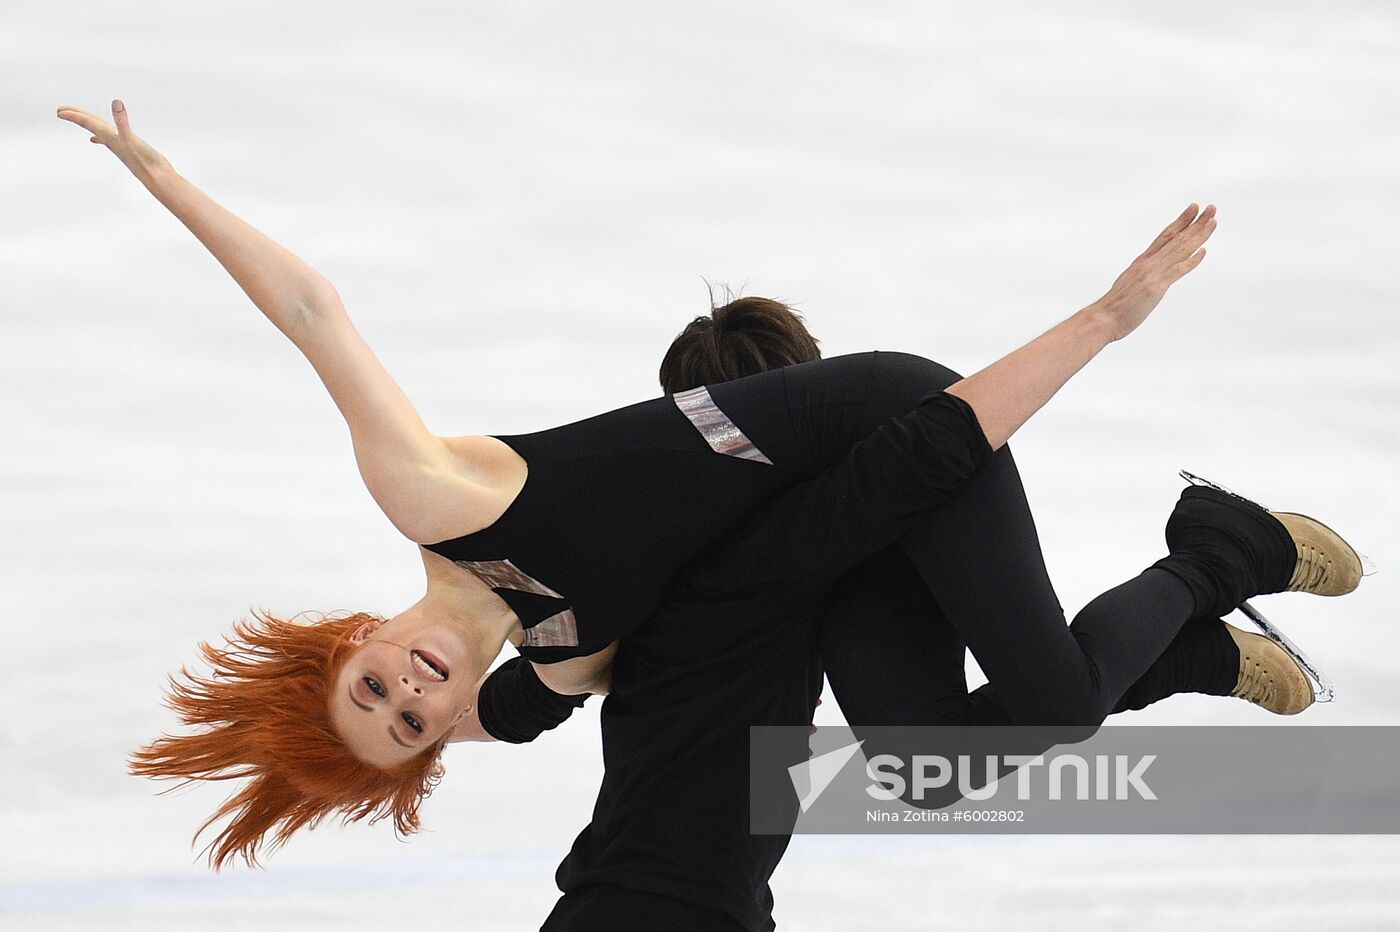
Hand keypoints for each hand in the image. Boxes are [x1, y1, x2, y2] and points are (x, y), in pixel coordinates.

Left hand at [56, 99, 172, 182]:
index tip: (59, 111)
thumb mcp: (130, 138)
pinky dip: (105, 136)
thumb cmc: (144, 160)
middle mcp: (112, 141)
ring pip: (101, 131)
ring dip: (90, 124)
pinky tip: (103, 139)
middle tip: (61, 111)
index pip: (88, 123)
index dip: (74, 116)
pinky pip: (113, 139)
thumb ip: (122, 121)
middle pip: (91, 125)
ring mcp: (121, 145)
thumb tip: (116, 102)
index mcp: (109, 137)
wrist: (158, 178)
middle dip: (77, 117)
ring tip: (82, 120)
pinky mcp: (131, 148)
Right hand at [1095, 203, 1216, 341]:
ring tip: (1213, 221)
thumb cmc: (1114, 306)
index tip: (1193, 208)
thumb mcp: (1130, 284)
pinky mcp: (1156, 286)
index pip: (1165, 235)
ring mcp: (1152, 273)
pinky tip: (1203, 251)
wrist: (1103, 317)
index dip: (1181, 221)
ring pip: (1180, 249)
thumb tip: (1152, 277)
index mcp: (1142, 261)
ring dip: (1199, 235)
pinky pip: (1177, 270)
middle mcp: (1148, 263)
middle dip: (1196, 222)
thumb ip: (1143, 276)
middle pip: (1176, 238)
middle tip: (1211, 208)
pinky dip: (1191, 261)